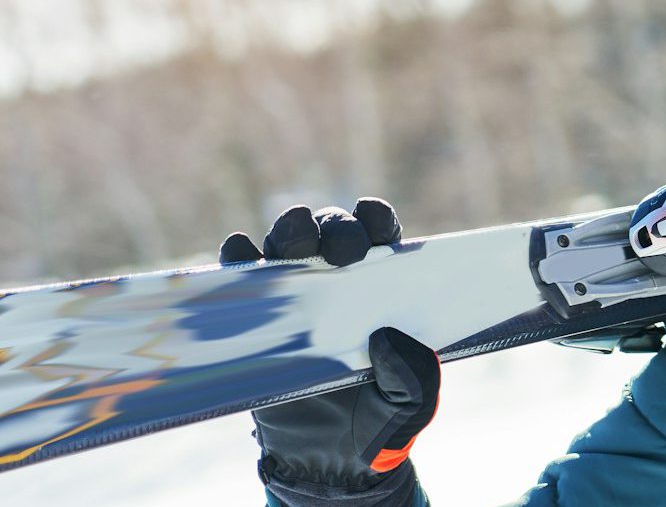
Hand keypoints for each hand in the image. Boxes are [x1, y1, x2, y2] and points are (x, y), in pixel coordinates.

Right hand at [223, 201, 440, 493]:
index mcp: (382, 286)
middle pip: (333, 232)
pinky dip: (238, 258)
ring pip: (287, 244)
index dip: (377, 222)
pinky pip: (240, 276)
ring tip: (295, 234)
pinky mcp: (253, 317)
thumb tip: (387, 339)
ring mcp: (294, 294)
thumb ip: (413, 376)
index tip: (377, 222)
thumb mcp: (410, 403)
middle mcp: (338, 280)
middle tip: (343, 250)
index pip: (382, 237)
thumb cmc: (380, 418)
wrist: (331, 458)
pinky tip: (243, 252)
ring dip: (290, 231)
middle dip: (337, 229)